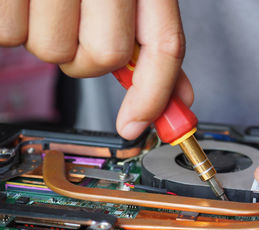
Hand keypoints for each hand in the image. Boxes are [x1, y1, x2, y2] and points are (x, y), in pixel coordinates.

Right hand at [0, 0, 192, 138]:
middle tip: (75, 29)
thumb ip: (152, 43)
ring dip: (49, 39)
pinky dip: (14, 27)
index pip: (165, 45)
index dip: (155, 94)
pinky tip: (21, 0)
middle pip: (106, 56)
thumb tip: (178, 98)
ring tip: (45, 2)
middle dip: (87, 59)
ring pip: (55, 52)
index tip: (136, 125)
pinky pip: (11, 36)